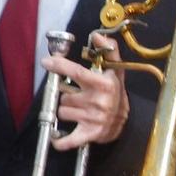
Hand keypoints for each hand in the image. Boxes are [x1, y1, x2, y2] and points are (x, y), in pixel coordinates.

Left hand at [48, 31, 128, 150]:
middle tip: (76, 95)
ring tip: (79, 109)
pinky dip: (61, 141)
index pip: (77, 72)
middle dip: (66, 94)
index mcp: (104, 84)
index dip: (60, 65)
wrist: (128, 121)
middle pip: (64, 95)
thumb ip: (108, 51)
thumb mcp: (116, 71)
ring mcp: (94, 119)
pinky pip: (69, 139)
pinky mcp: (90, 134)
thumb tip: (97, 35)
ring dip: (65, 110)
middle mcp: (99, 101)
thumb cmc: (116, 93)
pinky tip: (56, 139)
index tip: (47, 61)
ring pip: (62, 111)